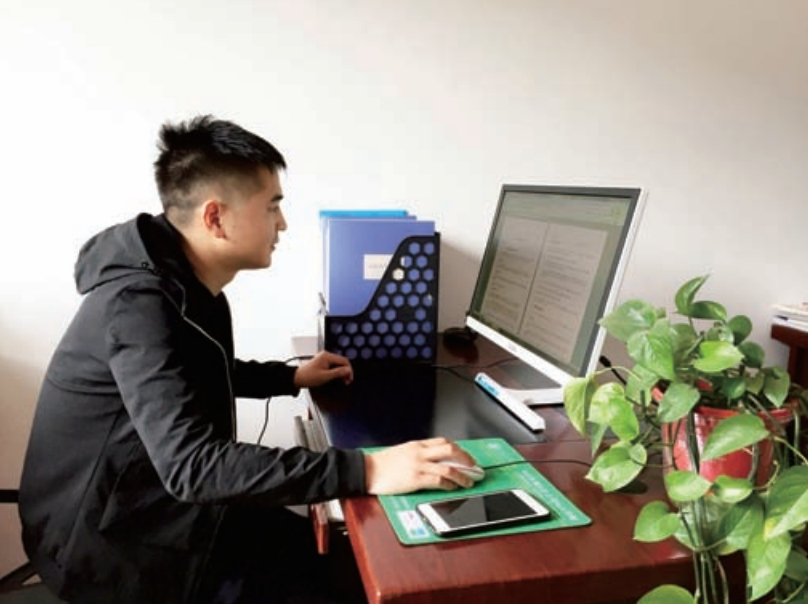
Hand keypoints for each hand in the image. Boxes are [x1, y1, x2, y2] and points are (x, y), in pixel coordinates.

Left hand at [293, 351, 352, 388]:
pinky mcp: (322, 362)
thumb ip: (338, 372)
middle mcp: (326, 355)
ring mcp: (323, 358)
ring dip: (341, 372)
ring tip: (342, 381)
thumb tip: (348, 370)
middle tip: (347, 381)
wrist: (297, 378)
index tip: (350, 378)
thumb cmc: (308, 377)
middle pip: (341, 362)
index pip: (344, 360)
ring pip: (337, 364)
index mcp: (327, 356)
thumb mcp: (325, 376)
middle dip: (345, 371)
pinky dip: (336, 371)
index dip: (349, 370)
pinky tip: (336, 377)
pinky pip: (333, 365)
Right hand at [364, 437, 478, 494]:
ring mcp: (419, 465)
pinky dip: (450, 484)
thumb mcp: (402, 452)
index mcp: (417, 445)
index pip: (443, 442)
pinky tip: (453, 488)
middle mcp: (420, 452)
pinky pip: (439, 480)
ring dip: (462, 475)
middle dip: (466, 458)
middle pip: (450, 450)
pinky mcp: (416, 479)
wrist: (366, 471)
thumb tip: (433, 461)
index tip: (466, 456)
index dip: (459, 449)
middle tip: (474, 467)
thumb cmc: (381, 464)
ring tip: (469, 481)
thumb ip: (418, 455)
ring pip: (448, 467)